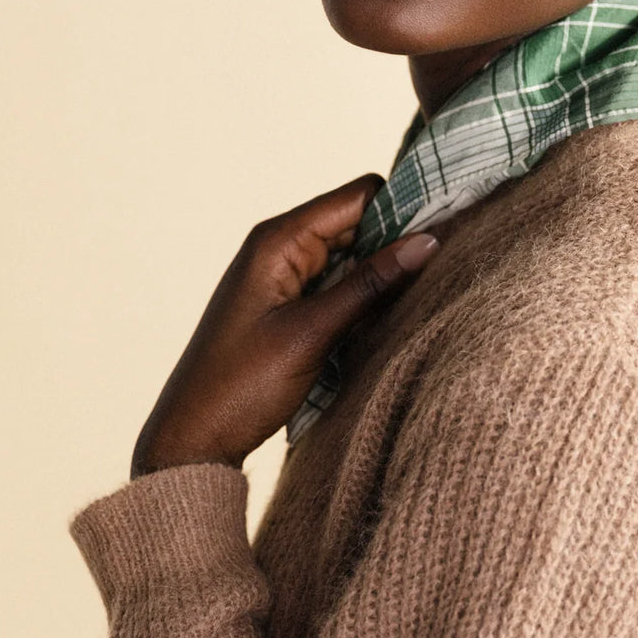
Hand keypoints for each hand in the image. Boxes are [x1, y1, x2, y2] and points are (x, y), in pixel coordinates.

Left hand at [129, 174, 438, 479]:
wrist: (191, 440)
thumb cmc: (240, 385)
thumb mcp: (314, 332)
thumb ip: (371, 284)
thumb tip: (427, 241)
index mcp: (279, 238)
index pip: (359, 196)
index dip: (403, 206)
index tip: (446, 230)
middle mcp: (280, 246)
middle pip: (358, 221)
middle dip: (398, 241)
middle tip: (442, 269)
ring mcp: (283, 276)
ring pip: (352, 255)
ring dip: (382, 272)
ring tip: (422, 294)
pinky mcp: (288, 305)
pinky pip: (337, 283)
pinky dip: (363, 295)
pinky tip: (388, 315)